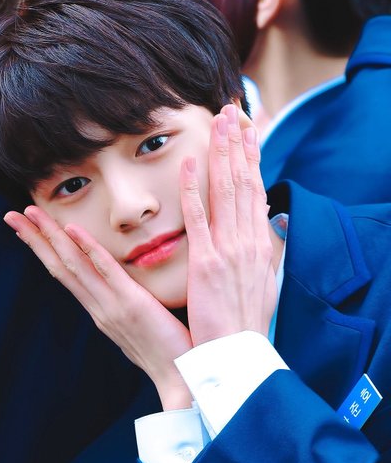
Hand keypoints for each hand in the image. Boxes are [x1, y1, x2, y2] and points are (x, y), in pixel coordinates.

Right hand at [4, 208, 192, 409]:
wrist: (183, 379)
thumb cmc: (168, 352)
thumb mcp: (139, 327)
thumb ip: (126, 307)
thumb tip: (123, 293)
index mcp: (100, 311)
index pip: (65, 275)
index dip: (44, 251)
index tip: (27, 230)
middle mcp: (99, 308)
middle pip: (59, 267)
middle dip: (34, 240)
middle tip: (11, 215)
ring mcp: (112, 306)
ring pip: (74, 266)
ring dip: (50, 237)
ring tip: (30, 214)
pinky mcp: (132, 304)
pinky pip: (106, 271)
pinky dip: (87, 250)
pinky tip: (71, 230)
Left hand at [180, 104, 277, 346]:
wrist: (238, 351)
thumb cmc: (246, 319)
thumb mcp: (265, 278)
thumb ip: (267, 246)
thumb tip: (271, 219)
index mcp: (259, 243)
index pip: (255, 191)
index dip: (251, 158)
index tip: (247, 131)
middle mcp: (248, 241)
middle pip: (244, 182)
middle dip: (238, 144)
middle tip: (232, 111)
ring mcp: (229, 249)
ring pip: (227, 192)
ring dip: (223, 154)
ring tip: (220, 122)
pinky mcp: (207, 262)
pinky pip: (199, 219)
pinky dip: (195, 190)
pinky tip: (191, 164)